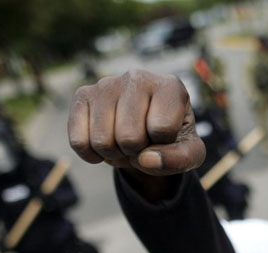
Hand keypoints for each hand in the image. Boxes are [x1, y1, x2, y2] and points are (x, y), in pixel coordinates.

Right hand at [68, 70, 205, 176]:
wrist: (146, 132)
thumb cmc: (172, 139)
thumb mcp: (190, 154)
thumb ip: (179, 159)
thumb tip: (145, 159)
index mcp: (170, 86)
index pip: (162, 128)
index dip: (163, 144)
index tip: (165, 135)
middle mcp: (138, 77)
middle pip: (129, 137)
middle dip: (136, 152)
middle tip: (141, 143)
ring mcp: (107, 83)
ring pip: (102, 141)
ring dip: (114, 154)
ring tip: (125, 142)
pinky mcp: (82, 95)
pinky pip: (78, 141)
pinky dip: (91, 155)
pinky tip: (104, 145)